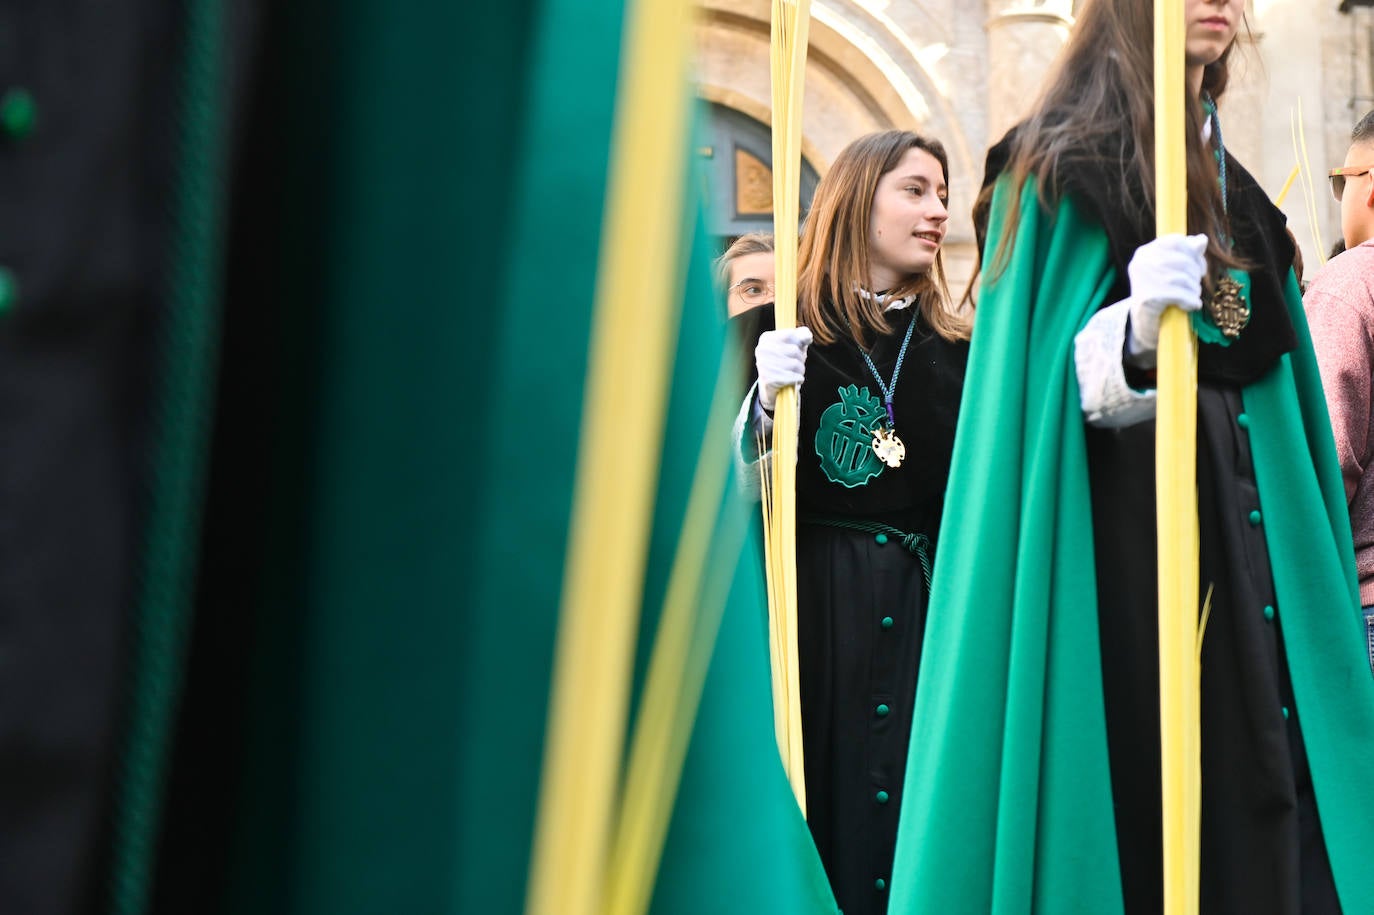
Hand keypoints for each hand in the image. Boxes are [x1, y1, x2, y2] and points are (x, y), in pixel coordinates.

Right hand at [756, 327, 812, 410]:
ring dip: (800, 371)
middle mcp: (762, 350)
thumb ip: (801, 336)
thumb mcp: (793, 345)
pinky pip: (792, 377)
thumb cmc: (784, 362)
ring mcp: (763, 365)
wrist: (770, 386)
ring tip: (794, 372)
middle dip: (800, 359)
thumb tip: (807, 335)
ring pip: (795, 365)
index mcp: (766, 338)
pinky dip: (797, 379)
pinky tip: (793, 380)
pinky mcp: (768, 379)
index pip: (791, 334)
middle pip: (794, 350)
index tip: (799, 348)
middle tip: (794, 364)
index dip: (801, 342)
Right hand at [1126, 233, 1208, 354]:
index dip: (1194, 253)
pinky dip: (1191, 301)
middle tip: (1196, 286)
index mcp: (1145, 252)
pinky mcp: (1148, 298)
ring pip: (1183, 278)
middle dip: (1196, 274)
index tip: (1200, 268)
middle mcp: (1140, 263)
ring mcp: (1142, 280)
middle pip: (1182, 261)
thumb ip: (1186, 253)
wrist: (1143, 323)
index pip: (1176, 242)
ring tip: (1192, 297)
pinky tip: (1191, 306)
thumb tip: (1202, 239)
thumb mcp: (1172, 270)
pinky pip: (1180, 295)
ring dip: (1194, 290)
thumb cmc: (1160, 293)